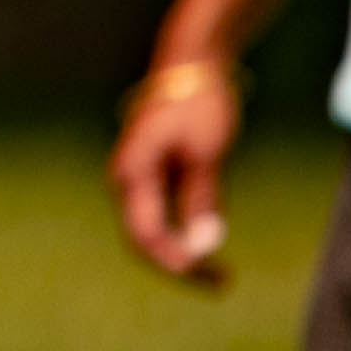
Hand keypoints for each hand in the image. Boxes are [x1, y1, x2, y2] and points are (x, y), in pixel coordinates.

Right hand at [109, 64, 240, 288]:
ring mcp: (139, 182)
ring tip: (222, 277)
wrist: (193, 66)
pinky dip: (186, 237)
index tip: (203, 274)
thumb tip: (204, 245)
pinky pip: (164, 219)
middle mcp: (127, 181)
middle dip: (180, 265)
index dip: (172, 259)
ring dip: (184, 256)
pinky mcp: (155, 180)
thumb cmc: (198, 104)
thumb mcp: (206, 153)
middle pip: (145, 239)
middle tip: (222, 284)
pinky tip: (212, 252)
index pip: (144, 232)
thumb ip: (202, 200)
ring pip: (154, 233)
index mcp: (131, 172)